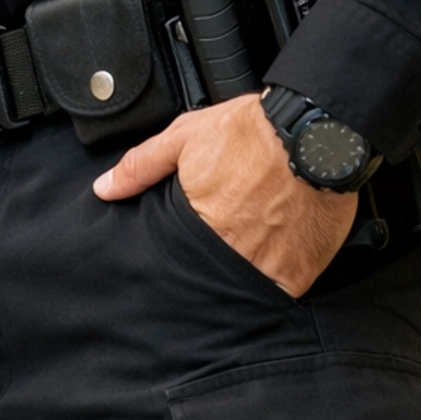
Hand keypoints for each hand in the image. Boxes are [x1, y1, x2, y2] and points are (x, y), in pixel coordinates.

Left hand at [94, 93, 356, 296]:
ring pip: (246, 290)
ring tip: (251, 251)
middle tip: (223, 247)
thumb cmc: (253, 131)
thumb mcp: (186, 137)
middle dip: (210, 271)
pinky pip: (283, 291)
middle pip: (211, 279)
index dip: (181, 261)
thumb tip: (105, 189)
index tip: (186, 255)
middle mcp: (233, 255)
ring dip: (244, 276)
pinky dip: (277, 278)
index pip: (178, 263)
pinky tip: (278, 255)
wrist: (316, 128)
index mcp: (201, 227)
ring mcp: (269, 269)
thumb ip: (142, 166)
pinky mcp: (302, 273)